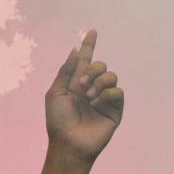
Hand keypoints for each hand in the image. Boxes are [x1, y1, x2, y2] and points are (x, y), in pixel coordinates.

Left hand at [43, 31, 123, 162]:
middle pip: (100, 65)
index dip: (89, 45)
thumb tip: (75, 50)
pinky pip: (118, 92)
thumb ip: (66, 71)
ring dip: (98, 83)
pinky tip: (97, 104)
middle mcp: (92, 87)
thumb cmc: (58, 120)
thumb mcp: (56, 93)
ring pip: (111, 76)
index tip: (92, 31)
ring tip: (88, 97)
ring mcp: (104, 98)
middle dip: (91, 70)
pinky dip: (106, 95)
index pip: (85, 60)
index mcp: (76, 82)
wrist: (69, 142)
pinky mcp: (115, 109)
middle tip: (81, 84)